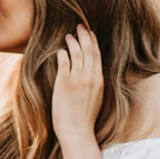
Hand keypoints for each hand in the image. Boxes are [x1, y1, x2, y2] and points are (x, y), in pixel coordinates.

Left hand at [50, 24, 102, 143]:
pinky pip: (64, 62)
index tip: (90, 33)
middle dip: (84, 36)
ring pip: (77, 54)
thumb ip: (94, 83)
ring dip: (72, 42)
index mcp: (99, 81)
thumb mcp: (96, 97)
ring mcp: (77, 80)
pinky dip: (63, 54)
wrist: (77, 131)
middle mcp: (90, 78)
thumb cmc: (85, 118)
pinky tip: (60, 50)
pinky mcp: (64, 84)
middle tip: (79, 26)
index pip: (97, 55)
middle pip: (88, 51)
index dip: (93, 42)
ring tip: (68, 36)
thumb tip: (89, 72)